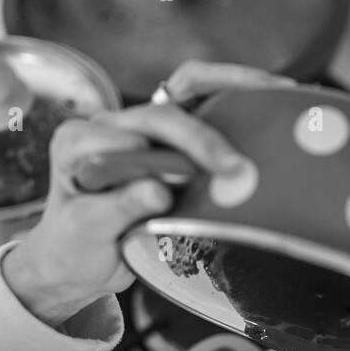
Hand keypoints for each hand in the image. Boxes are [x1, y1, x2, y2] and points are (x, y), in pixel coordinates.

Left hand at [2, 61, 293, 326]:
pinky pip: (203, 106)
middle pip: (165, 113)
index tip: (181, 184)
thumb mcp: (86, 233)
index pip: (127, 136)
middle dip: (205, 138)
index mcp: (80, 142)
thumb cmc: (74, 248)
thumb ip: (117, 208)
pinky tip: (267, 100)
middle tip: (237, 168)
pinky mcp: (170, 141)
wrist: (76, 262)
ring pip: (188, 91)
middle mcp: (112, 126)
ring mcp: (144, 130)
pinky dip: (234, 100)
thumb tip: (158, 190)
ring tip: (275, 93)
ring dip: (232, 87)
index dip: (158, 158)